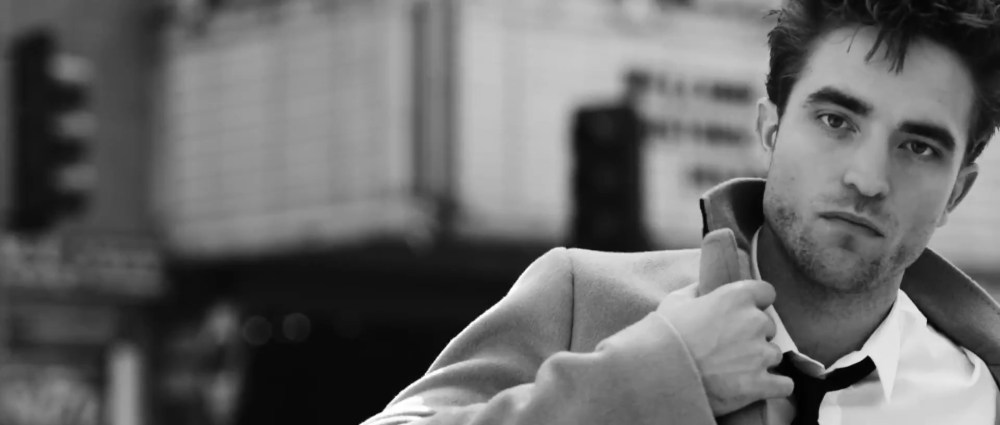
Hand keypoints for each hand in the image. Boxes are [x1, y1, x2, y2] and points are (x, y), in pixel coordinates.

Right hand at [656, 229, 792, 415]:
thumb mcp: (675, 302)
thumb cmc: (665, 335)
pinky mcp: (760, 384)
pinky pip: (784, 385)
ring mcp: (759, 354)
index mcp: (735, 298)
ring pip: (774, 356)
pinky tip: (759, 387)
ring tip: (737, 370)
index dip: (756, 303)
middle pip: (769, 327)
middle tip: (732, 346)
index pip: (766, 292)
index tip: (745, 313)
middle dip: (755, 336)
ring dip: (761, 362)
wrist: (660, 374)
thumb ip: (696, 291)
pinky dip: (774, 387)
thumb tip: (703, 288)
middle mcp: (754, 322)